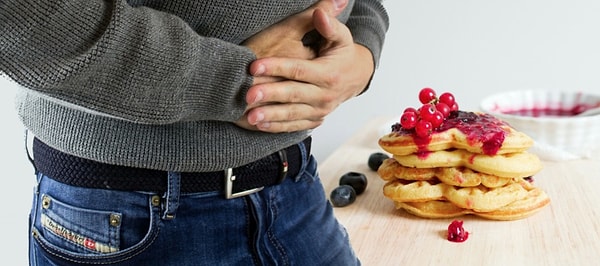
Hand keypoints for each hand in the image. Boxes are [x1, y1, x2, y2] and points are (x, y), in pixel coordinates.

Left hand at [239, 8, 374, 132]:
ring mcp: (320, 110)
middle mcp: (325, 95)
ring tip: (250, 116)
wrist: (356, 77)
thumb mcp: (342, 37)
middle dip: (270, 95)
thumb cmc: (342, 54)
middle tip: (248, 95)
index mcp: (328, 74)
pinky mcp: (314, 120)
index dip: (276, 67)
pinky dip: (277, 127)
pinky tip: (260, 125)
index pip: (299, 70)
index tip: (254, 66)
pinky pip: (294, 126)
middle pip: (293, 94)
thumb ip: (329, 25)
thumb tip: (319, 12)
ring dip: (270, 116)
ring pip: (292, 114)